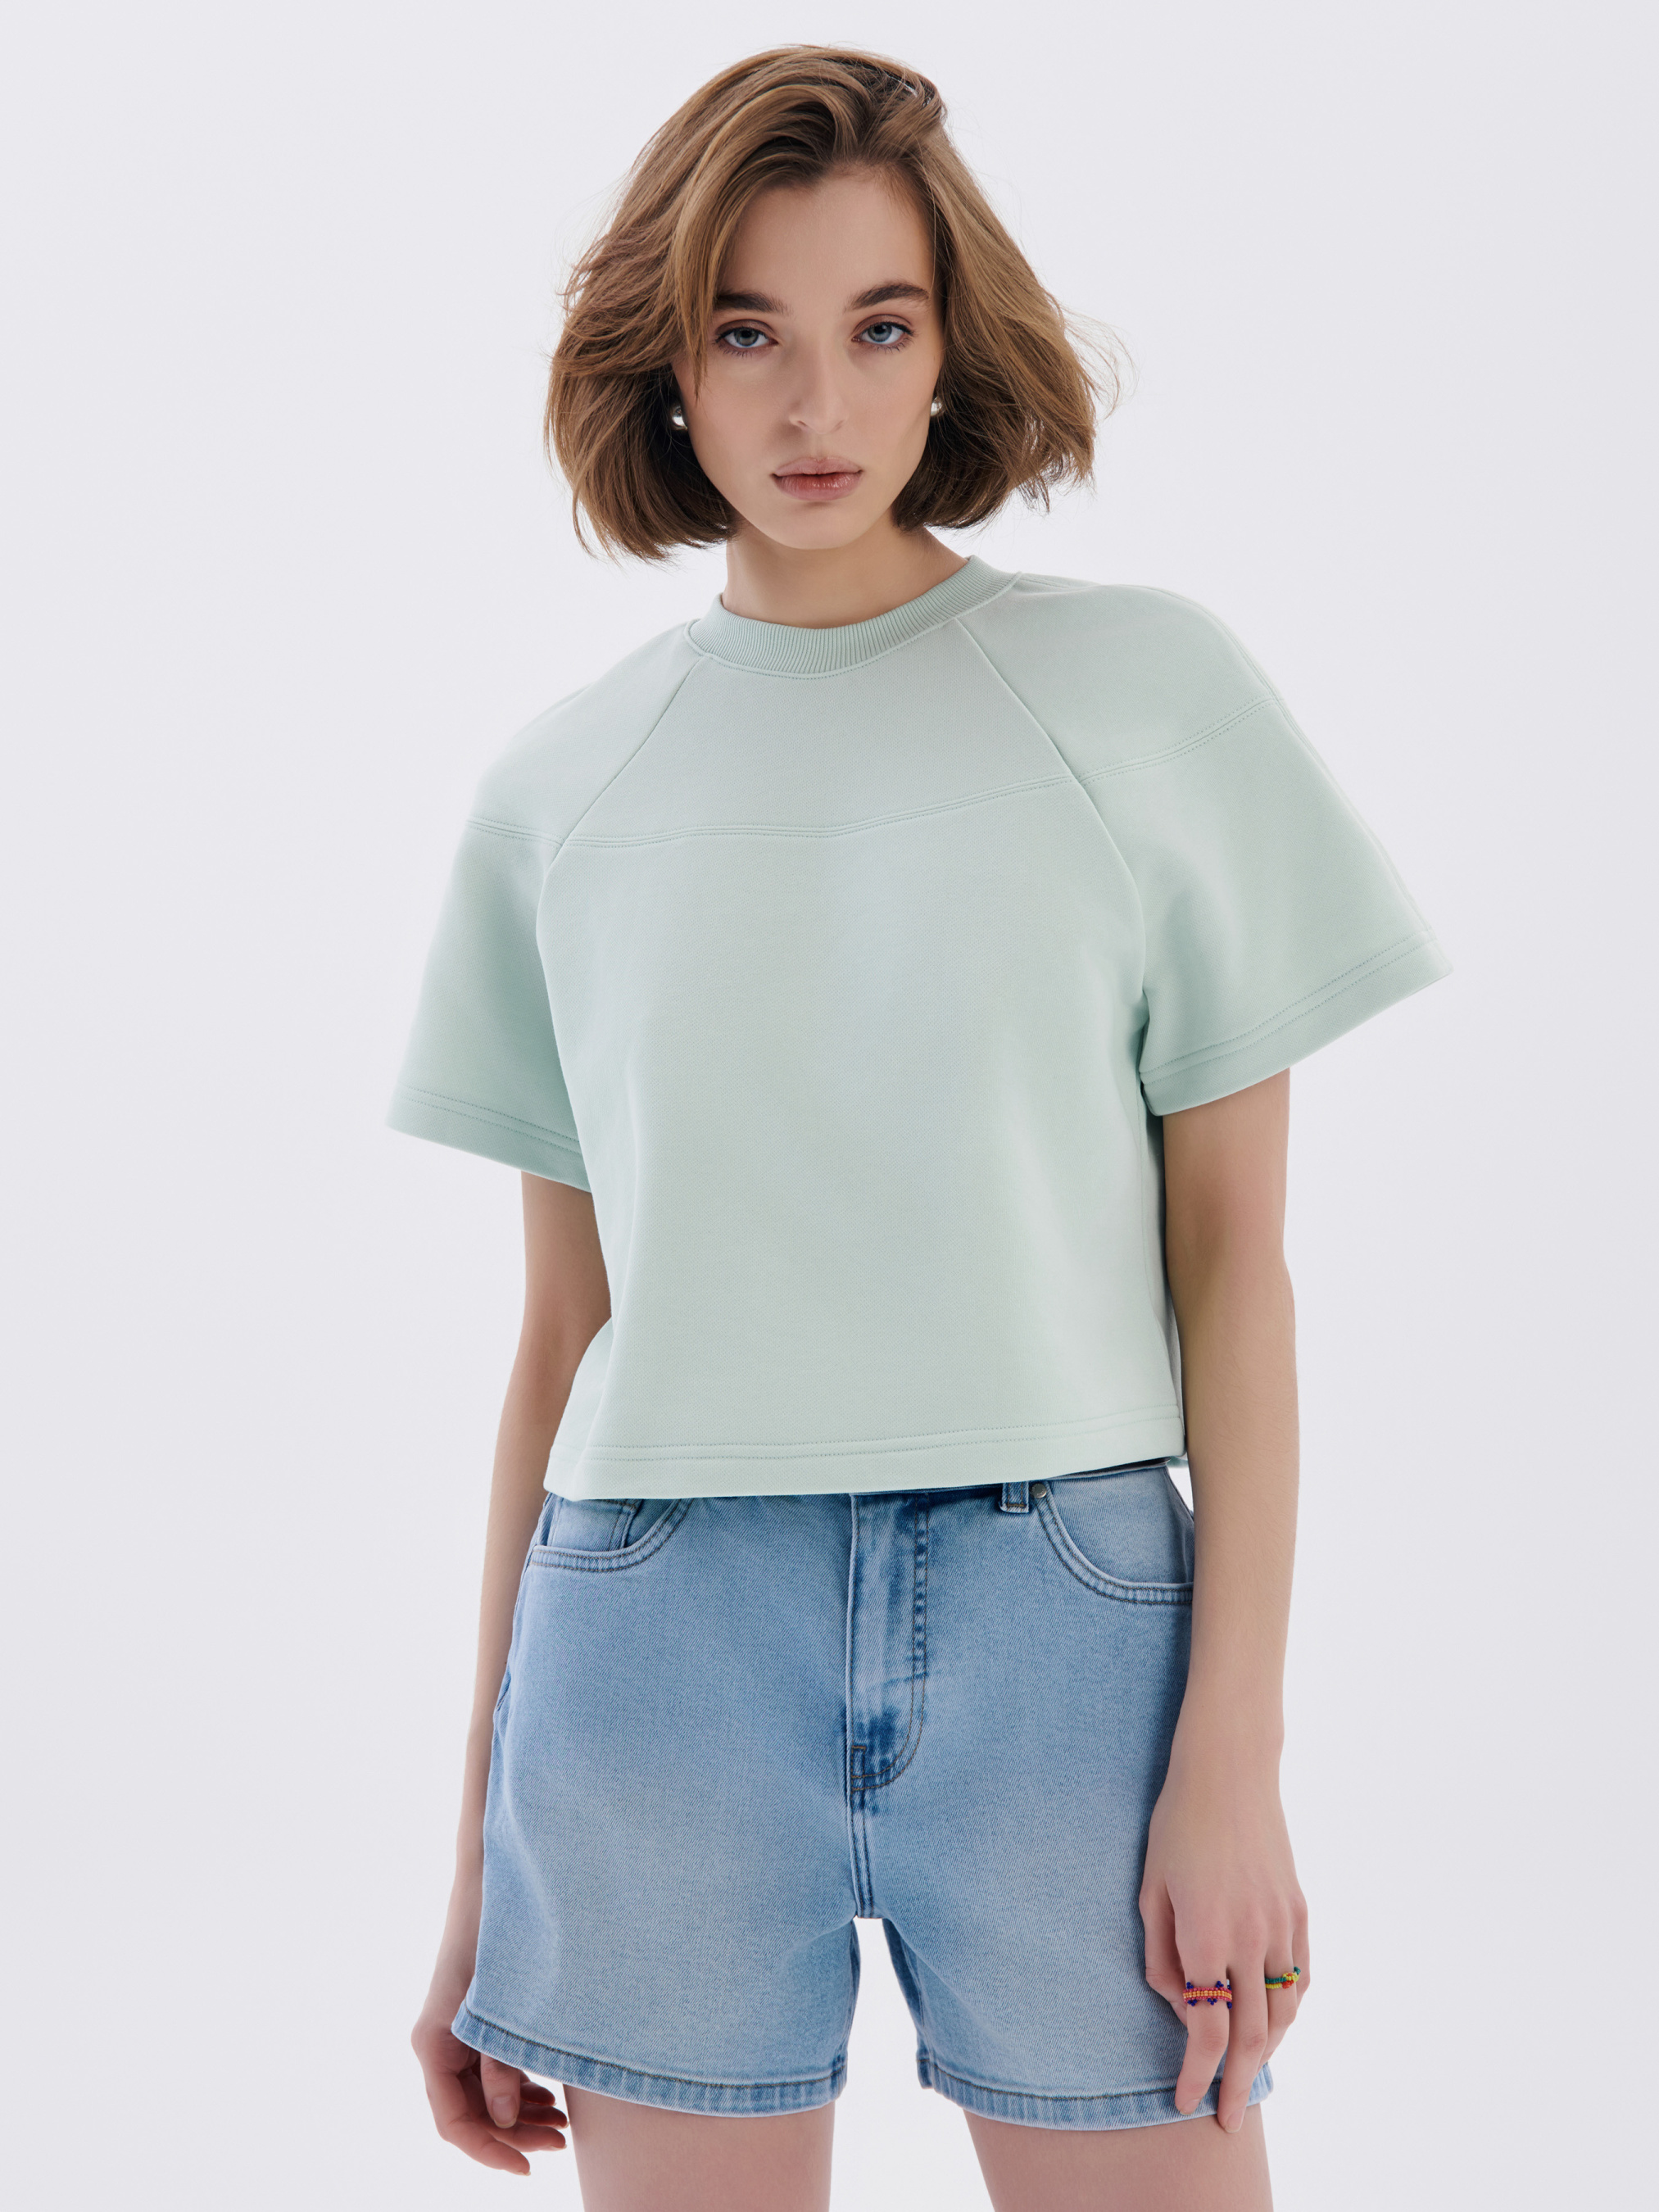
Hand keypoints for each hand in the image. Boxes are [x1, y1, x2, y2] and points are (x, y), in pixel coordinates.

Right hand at [411, 1931, 568, 2171]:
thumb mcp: (499, 2003)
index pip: (453, 2123)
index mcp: (433, 2044)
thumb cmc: (495, 1935)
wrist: (490, 1879)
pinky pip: (488, 2072)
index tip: (528, 2167)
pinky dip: (518, 2088)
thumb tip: (507, 2119)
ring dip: (519, 2115)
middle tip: (560, 2142)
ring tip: (562, 2124)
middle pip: (471, 2114)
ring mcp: (455, 2033)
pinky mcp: (473, 2022)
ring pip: (482, 2096)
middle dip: (514, 2136)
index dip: (489, 2151)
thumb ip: (500, 2062)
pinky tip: (548, 2094)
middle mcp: (438, 2044)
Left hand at [1138, 1737, 1308, 2130]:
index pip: (1207, 2031)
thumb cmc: (1175, 1824)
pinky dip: (1290, 2008)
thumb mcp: (1150, 1888)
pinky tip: (1276, 2020)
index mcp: (1206, 1936)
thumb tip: (1181, 2006)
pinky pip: (1301, 1975)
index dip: (1197, 2074)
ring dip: (1268, 2051)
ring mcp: (1282, 1924)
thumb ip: (1161, 1955)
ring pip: (1284, 2011)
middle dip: (1239, 2084)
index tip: (1185, 2101)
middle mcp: (1250, 1938)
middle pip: (1252, 2036)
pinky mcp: (1299, 1908)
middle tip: (1229, 2121)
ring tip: (1250, 2074)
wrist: (1228, 1769)